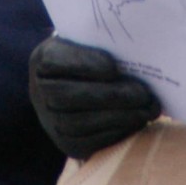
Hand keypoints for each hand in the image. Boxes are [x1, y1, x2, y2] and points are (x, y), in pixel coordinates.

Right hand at [29, 36, 158, 159]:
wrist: (75, 85)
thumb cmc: (90, 57)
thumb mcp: (89, 41)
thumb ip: (103, 43)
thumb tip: (133, 49)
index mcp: (43, 59)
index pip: (55, 60)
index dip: (83, 65)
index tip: (113, 67)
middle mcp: (39, 91)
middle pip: (68, 96)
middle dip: (109, 96)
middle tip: (142, 93)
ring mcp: (50, 120)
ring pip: (79, 123)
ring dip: (118, 117)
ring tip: (146, 109)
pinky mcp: (65, 143)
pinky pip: (88, 142)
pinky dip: (115, 132)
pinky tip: (137, 121)